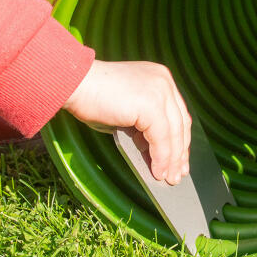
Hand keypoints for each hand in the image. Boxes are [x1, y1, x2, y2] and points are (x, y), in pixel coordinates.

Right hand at [63, 60, 191, 184]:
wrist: (75, 84)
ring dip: (171, 160)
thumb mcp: (126, 112)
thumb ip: (142, 126)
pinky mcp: (152, 105)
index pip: (178, 114)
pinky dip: (161, 158)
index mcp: (160, 78)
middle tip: (177, 174)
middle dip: (179, 152)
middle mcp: (164, 81)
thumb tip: (153, 152)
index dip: (180, 139)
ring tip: (168, 178)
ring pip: (174, 133)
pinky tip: (157, 172)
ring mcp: (160, 91)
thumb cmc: (93, 97)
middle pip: (180, 123)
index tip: (179, 159)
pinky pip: (162, 138)